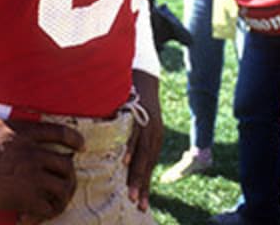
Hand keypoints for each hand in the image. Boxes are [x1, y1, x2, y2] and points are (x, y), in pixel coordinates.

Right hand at [0, 117, 84, 219]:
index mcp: (24, 133)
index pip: (59, 133)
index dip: (74, 140)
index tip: (80, 146)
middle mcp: (33, 152)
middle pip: (67, 165)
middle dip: (67, 176)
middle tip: (61, 185)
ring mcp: (31, 175)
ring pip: (62, 188)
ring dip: (59, 198)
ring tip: (50, 206)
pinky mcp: (23, 196)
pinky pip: (46, 208)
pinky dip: (42, 215)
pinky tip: (28, 217)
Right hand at [124, 77, 161, 211]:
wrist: (143, 74)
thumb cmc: (136, 101)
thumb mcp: (140, 124)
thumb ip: (135, 141)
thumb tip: (124, 161)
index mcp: (155, 138)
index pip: (149, 166)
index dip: (145, 184)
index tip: (141, 203)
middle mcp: (154, 134)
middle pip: (148, 164)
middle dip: (141, 185)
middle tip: (137, 204)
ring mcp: (147, 124)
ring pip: (142, 154)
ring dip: (135, 174)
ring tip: (131, 192)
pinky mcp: (138, 114)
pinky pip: (133, 134)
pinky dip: (129, 149)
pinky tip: (124, 162)